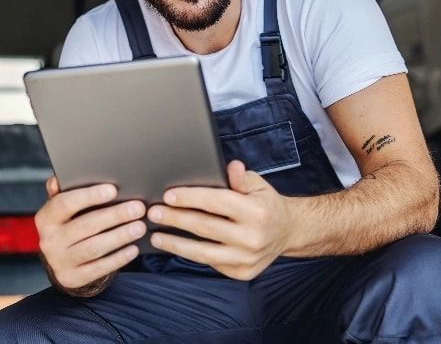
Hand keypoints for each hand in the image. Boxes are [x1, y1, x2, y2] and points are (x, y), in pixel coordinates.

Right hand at [36, 176, 145, 289]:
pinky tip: (133, 248)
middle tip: (138, 208)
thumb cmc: (69, 224)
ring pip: (94, 248)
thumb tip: (57, 180)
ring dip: (120, 236)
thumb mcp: (63, 208)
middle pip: (85, 226)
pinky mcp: (73, 278)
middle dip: (114, 216)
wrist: (62, 260)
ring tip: (140, 227)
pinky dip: (118, 258)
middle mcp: (49, 241)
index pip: (64, 204)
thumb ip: (62, 192)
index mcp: (45, 218)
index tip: (113, 190)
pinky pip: (99, 268)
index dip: (89, 196)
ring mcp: (60, 262)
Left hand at [148, 161, 293, 279]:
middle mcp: (252, 238)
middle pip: (204, 227)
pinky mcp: (241, 272)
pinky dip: (190, 254)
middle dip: (175, 219)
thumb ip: (241, 177)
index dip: (190, 198)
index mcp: (257, 212)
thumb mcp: (258, 185)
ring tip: (156, 235)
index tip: (168, 195)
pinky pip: (210, 262)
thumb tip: (230, 166)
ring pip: (202, 252)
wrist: (287, 232)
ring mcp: (246, 259)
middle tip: (153, 213)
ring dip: (175, 243)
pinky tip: (175, 245)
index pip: (216, 203)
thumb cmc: (266, 204)